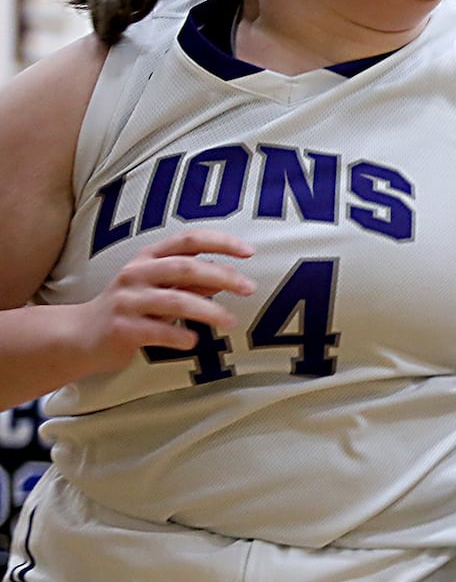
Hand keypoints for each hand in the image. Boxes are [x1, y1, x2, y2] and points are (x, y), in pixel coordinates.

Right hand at [70, 229, 254, 374]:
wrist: (79, 336)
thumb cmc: (130, 308)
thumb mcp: (159, 288)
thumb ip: (190, 281)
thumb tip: (228, 275)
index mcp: (148, 258)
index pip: (188, 240)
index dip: (219, 242)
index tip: (248, 252)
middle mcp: (136, 274)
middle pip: (185, 267)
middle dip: (222, 276)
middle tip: (249, 288)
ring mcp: (127, 301)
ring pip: (175, 301)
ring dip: (209, 311)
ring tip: (230, 321)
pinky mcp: (121, 328)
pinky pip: (159, 331)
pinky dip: (180, 337)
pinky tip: (192, 342)